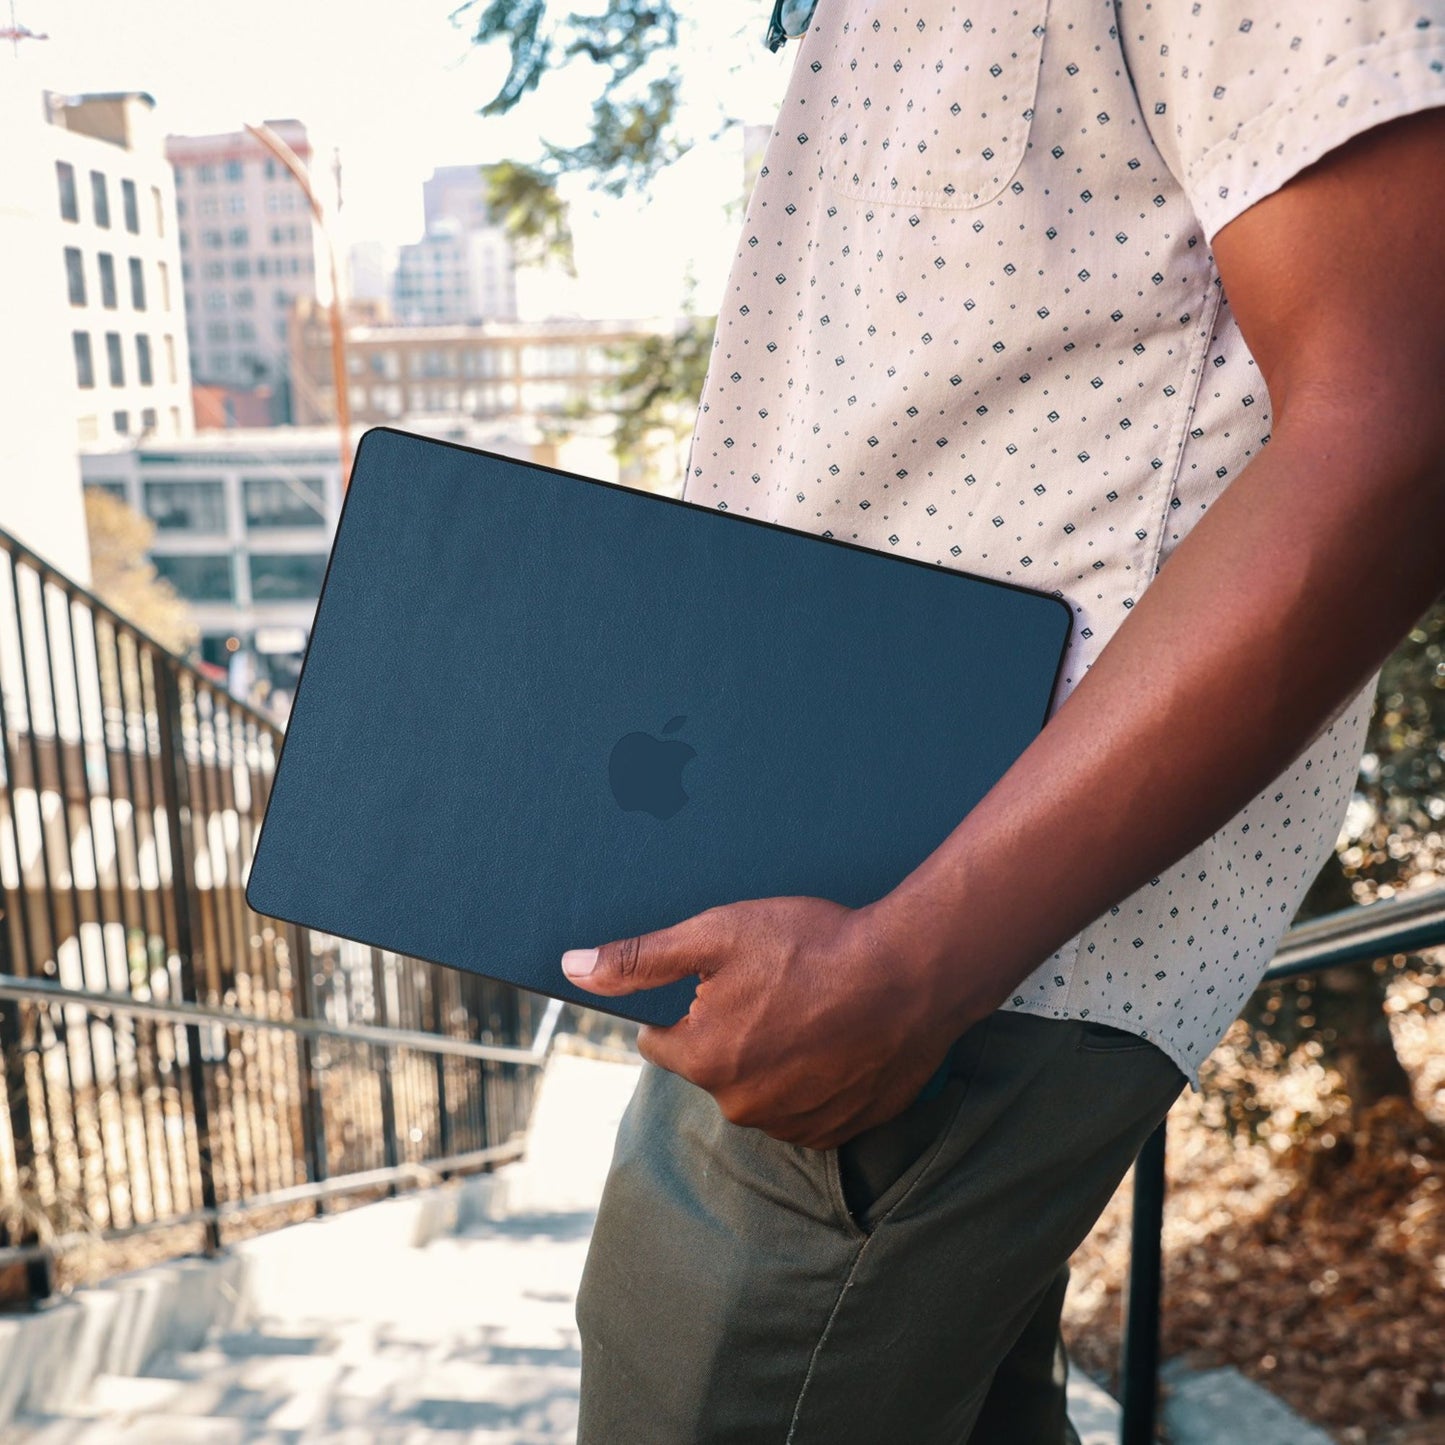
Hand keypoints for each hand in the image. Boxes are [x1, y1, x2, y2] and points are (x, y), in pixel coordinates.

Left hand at [560, 896, 970, 1149]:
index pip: (660, 1039)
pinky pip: (806, 1107)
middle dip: (732, 1030)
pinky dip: (815, 1078)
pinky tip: (838, 1037)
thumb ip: (641, 959)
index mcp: (703, 1061)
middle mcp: (742, 1106)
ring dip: (774, 1056)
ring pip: (759, 1087)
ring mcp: (795, 1124)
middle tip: (777, 985)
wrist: (914, 972)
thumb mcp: (716, 935)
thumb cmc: (814, 946)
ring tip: (813, 1008)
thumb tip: (572, 968)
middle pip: (712, 1065)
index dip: (685, 1002)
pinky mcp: (840, 1131)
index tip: (724, 978)